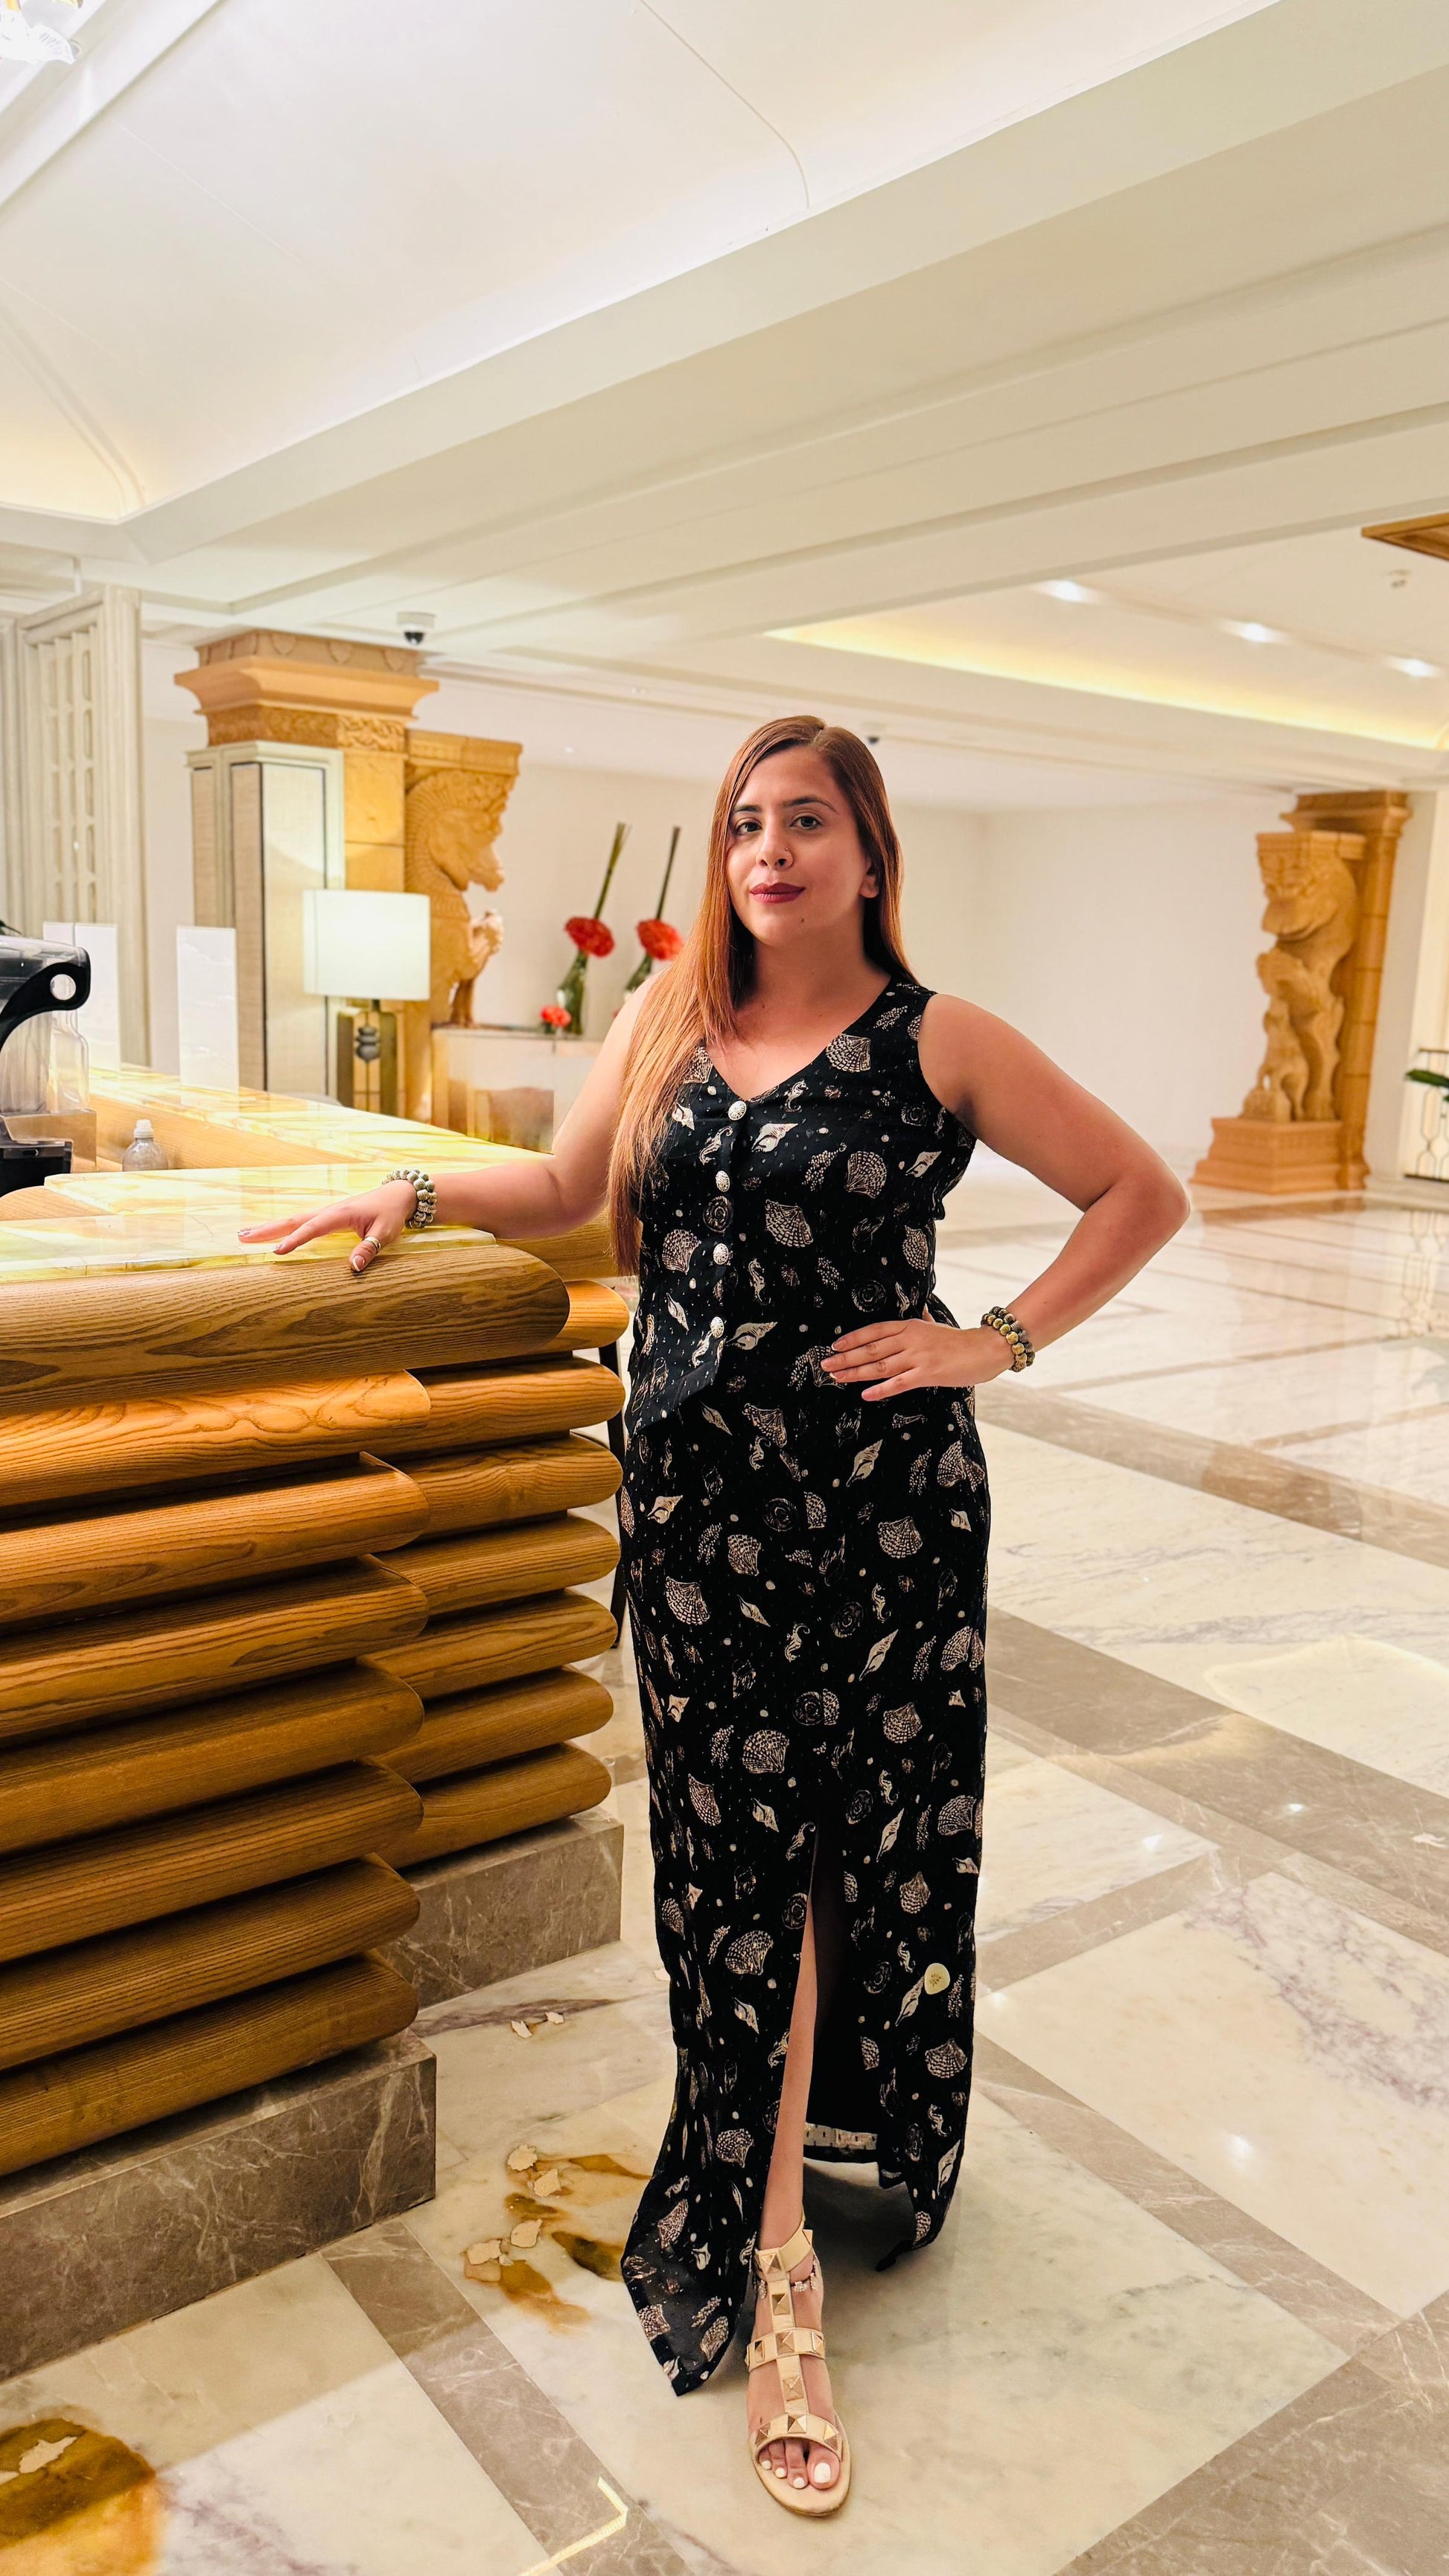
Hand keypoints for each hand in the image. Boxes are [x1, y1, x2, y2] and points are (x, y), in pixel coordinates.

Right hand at [237, 1179, 417, 1274]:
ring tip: (245, 1234)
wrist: (397, 1195)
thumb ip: (369, 1249)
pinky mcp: (327, 1216)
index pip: (312, 1229)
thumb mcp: (385, 1234)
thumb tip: (353, 1268)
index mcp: (340, 1214)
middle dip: (267, 1229)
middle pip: (292, 1221)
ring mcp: (325, 1212)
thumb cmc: (391, 1214)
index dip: (295, 1240)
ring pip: (293, 1220)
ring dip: (269, 1227)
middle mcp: (328, 1211)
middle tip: (241, 1237)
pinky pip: (301, 1222)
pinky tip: (271, 1233)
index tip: (277, 1252)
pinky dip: (283, 1227)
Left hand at [822, 1320, 1015, 1400]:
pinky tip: (866, 1394)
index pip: (875, 1330)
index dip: (853, 1338)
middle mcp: (911, 1339)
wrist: (986, 1349)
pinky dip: (881, 1389)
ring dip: (856, 1372)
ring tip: (837, 1377)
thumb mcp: (937, 1326)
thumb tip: (920, 1311)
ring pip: (880, 1365)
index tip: (835, 1345)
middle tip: (826, 1364)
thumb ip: (924, 1321)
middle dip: (846, 1357)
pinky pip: (899, 1383)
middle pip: (871, 1348)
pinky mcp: (928, 1373)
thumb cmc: (961, 1341)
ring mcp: (918, 1356)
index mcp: (911, 1326)